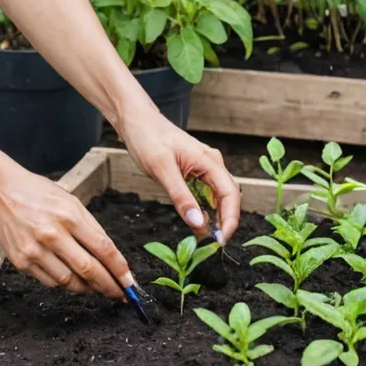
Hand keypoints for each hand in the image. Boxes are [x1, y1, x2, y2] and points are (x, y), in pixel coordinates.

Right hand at [0, 160, 132, 298]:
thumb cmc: (37, 192)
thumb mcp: (69, 200)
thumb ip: (89, 226)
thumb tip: (109, 255)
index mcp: (69, 215)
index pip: (103, 249)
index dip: (120, 269)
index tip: (130, 282)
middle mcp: (53, 234)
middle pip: (89, 270)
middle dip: (109, 287)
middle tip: (120, 295)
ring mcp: (35, 250)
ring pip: (70, 282)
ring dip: (87, 289)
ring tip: (96, 288)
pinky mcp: (21, 261)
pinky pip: (50, 282)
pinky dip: (64, 283)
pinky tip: (70, 278)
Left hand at [118, 109, 240, 243]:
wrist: (135, 120)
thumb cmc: (147, 138)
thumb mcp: (162, 169)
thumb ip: (181, 196)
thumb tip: (199, 224)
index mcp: (209, 160)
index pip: (230, 193)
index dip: (230, 219)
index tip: (221, 240)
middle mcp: (211, 163)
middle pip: (228, 197)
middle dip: (224, 222)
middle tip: (212, 245)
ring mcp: (203, 167)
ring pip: (217, 197)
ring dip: (215, 217)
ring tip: (205, 239)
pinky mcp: (194, 171)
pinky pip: (205, 194)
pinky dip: (204, 210)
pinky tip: (197, 222)